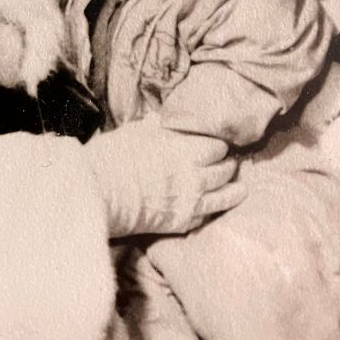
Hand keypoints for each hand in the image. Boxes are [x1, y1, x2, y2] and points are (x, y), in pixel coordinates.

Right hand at [84, 114, 245, 237]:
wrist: (99, 193)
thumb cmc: (111, 158)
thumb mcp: (132, 131)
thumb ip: (152, 125)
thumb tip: (159, 119)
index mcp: (181, 146)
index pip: (216, 143)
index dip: (217, 142)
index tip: (216, 142)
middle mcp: (193, 171)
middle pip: (224, 166)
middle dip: (227, 162)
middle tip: (228, 160)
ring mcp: (191, 198)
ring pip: (225, 192)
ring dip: (233, 186)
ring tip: (239, 184)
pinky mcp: (183, 221)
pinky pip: (210, 214)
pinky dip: (218, 207)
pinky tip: (224, 204)